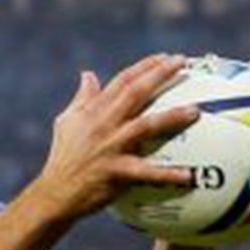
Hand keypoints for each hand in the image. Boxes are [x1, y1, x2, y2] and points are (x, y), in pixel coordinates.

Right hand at [35, 53, 200, 220]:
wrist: (53, 193)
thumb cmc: (63, 157)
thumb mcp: (66, 122)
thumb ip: (82, 98)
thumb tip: (87, 74)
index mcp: (93, 112)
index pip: (121, 81)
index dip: (145, 66)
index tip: (166, 57)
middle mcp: (102, 125)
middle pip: (135, 93)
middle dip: (160, 75)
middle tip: (183, 63)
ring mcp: (110, 147)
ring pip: (145, 126)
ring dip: (171, 117)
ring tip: (195, 111)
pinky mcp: (115, 172)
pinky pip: (146, 172)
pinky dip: (167, 175)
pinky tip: (188, 176)